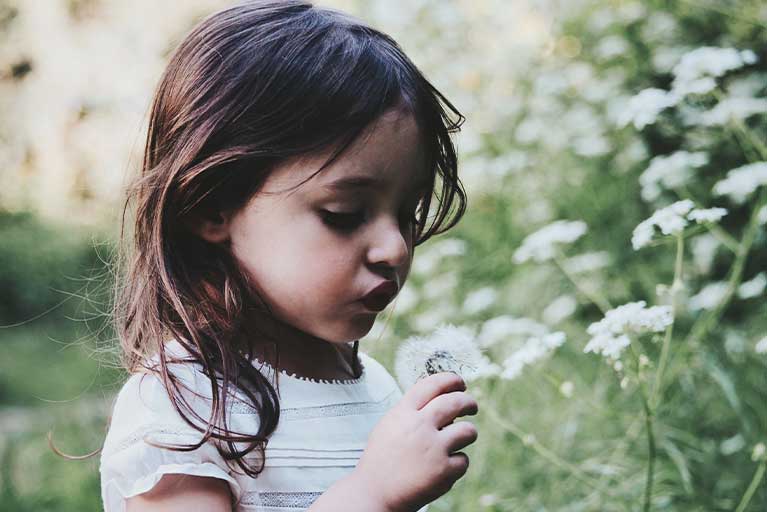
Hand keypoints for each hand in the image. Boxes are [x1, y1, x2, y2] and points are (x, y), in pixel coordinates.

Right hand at [352, 372, 478, 511]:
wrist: (373, 493)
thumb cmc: (382, 459)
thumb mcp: (389, 426)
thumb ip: (411, 411)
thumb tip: (441, 398)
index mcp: (403, 413)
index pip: (432, 384)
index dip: (450, 379)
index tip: (459, 383)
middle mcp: (419, 426)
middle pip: (455, 402)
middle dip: (468, 402)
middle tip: (471, 406)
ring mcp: (433, 449)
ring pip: (468, 431)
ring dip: (469, 433)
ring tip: (462, 438)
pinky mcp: (443, 471)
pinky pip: (463, 460)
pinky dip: (457, 464)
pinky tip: (445, 467)